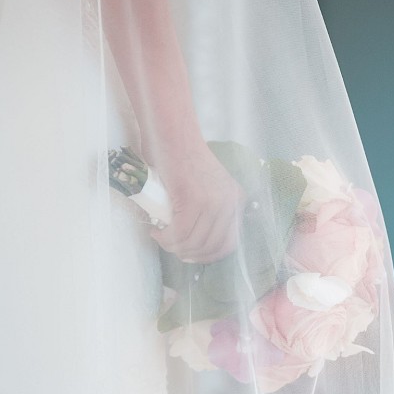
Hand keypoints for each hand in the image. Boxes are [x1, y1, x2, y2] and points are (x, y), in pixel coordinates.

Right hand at [151, 142, 244, 262]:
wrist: (173, 137)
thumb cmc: (184, 161)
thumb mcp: (209, 188)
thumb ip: (211, 212)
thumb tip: (198, 244)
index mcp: (236, 200)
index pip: (229, 243)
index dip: (208, 255)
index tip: (191, 255)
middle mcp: (230, 202)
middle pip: (210, 246)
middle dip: (188, 254)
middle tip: (172, 247)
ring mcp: (213, 202)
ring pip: (193, 242)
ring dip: (174, 246)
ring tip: (161, 238)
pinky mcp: (193, 200)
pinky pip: (179, 233)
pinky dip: (166, 238)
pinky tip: (157, 232)